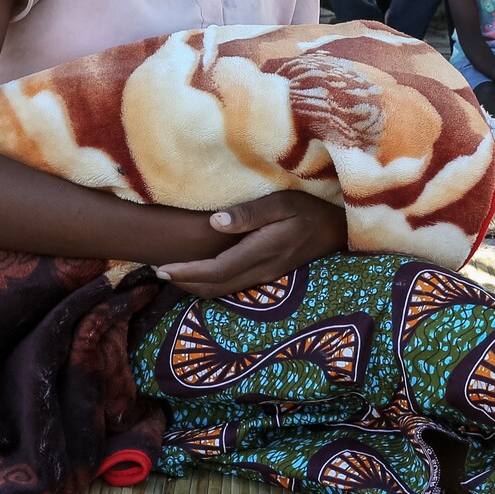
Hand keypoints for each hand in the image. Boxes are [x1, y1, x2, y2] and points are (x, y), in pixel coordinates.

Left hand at [154, 190, 346, 298]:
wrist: (337, 231)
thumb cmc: (309, 210)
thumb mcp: (282, 203)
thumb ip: (249, 214)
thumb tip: (214, 222)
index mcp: (261, 251)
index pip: (216, 270)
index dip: (187, 272)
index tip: (162, 268)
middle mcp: (261, 271)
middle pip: (215, 286)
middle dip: (184, 282)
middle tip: (157, 272)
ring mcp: (265, 277)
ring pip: (223, 291)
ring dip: (196, 286)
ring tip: (172, 274)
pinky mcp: (268, 276)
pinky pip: (233, 287)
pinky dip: (211, 284)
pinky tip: (200, 274)